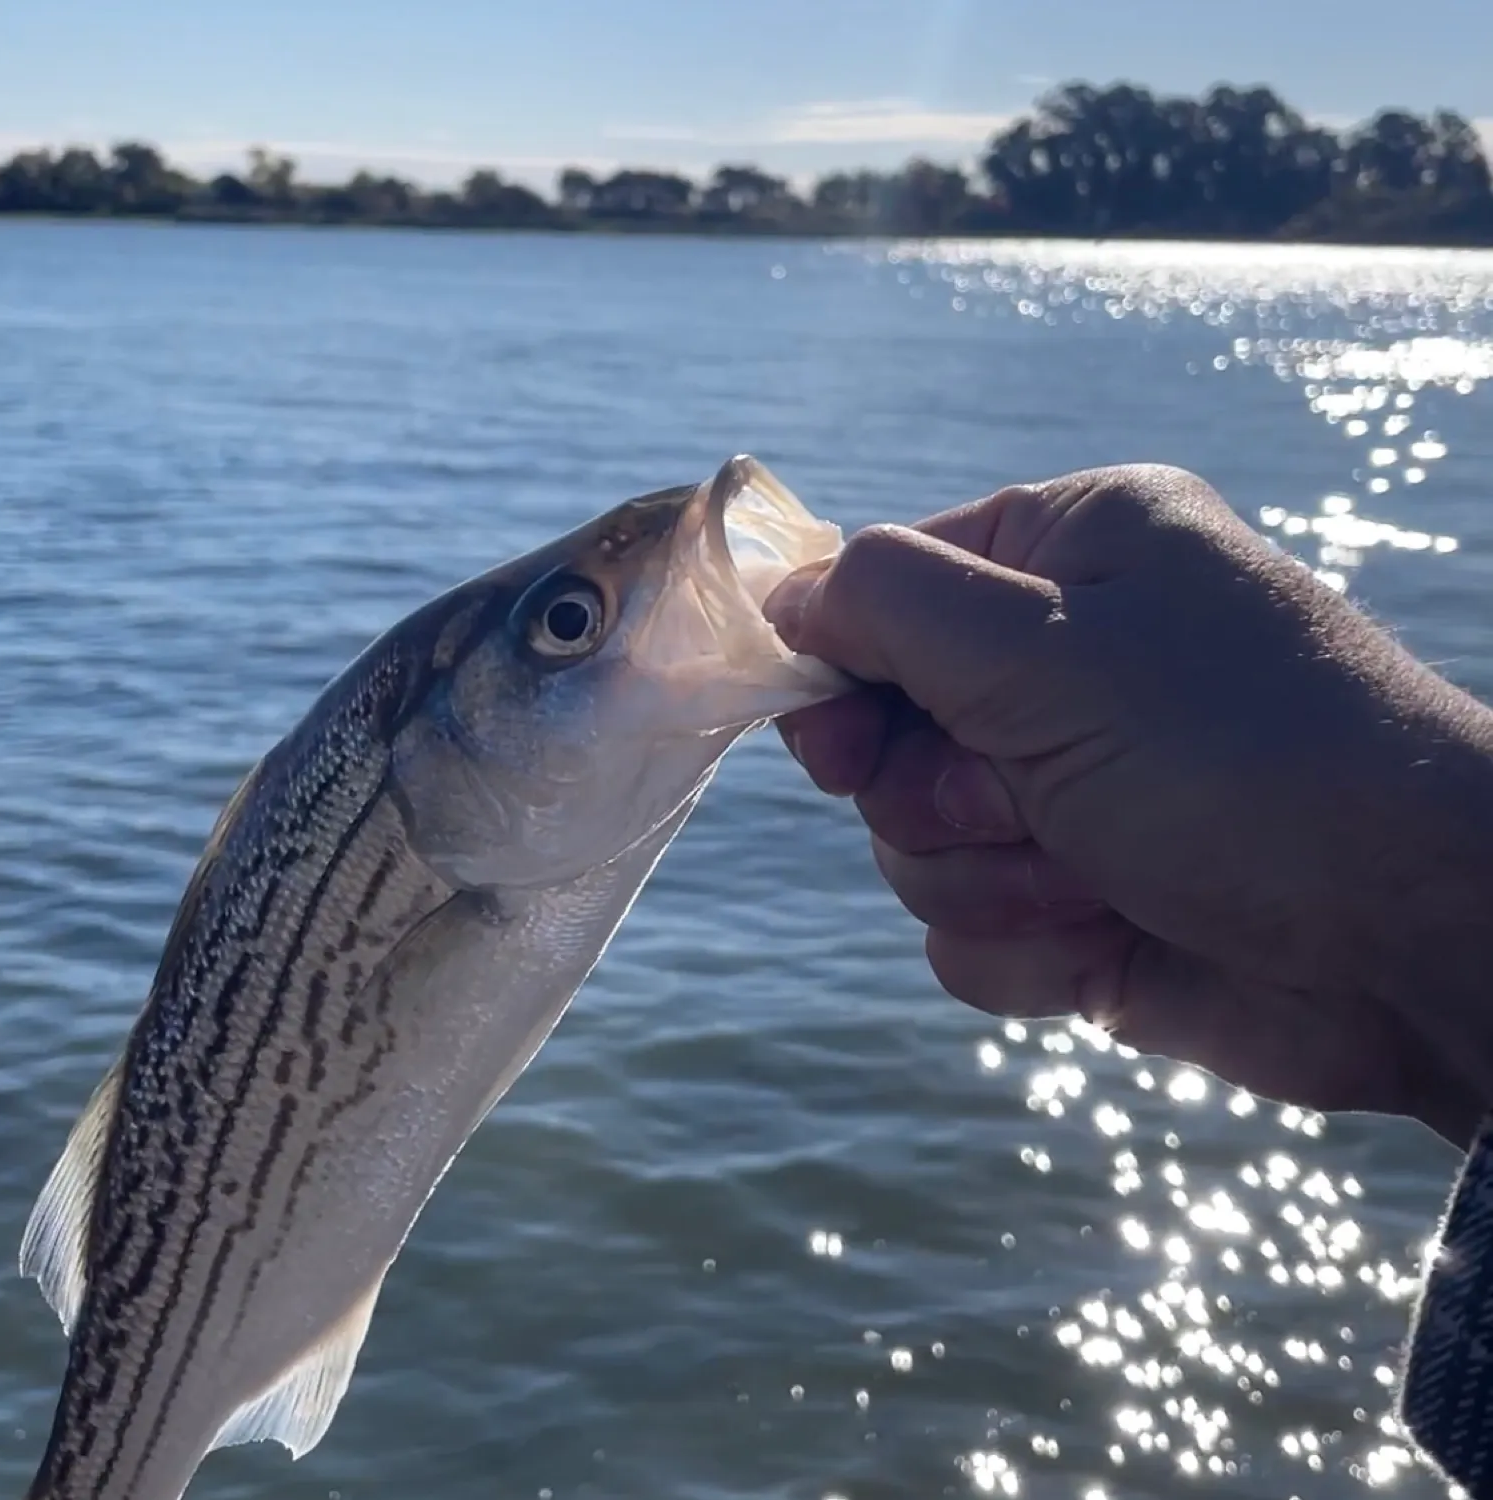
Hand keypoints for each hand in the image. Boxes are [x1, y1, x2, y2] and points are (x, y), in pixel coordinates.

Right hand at [767, 465, 1492, 1147]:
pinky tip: (1107, 935)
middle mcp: (1060, 667)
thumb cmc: (1241, 761)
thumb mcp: (1050, 650)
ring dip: (988, 875)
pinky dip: (1023, 946)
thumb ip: (891, 603)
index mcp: (1065, 559)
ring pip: (911, 844)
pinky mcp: (1075, 900)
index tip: (836, 741)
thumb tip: (787, 597)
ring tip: (1094, 873)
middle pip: (882, 733)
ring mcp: (1066, 789)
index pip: (882, 592)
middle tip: (1010, 802)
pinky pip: (964, 931)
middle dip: (933, 793)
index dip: (839, 670)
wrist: (1407, 942)